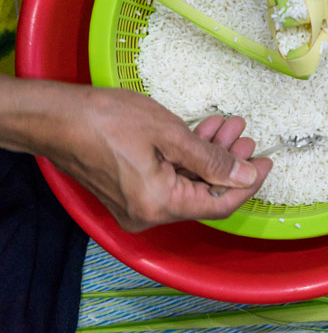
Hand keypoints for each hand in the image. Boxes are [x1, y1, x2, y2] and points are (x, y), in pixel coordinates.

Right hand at [1, 79, 271, 231]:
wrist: (54, 118)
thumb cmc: (106, 121)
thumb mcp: (170, 134)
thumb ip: (211, 159)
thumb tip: (245, 176)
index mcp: (160, 205)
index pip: (219, 204)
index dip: (248, 184)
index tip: (267, 162)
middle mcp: (148, 214)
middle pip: (204, 194)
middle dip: (229, 163)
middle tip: (245, 136)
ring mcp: (136, 206)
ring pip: (188, 183)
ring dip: (209, 156)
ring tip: (228, 126)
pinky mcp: (129, 193)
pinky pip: (169, 179)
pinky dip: (188, 158)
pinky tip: (203, 132)